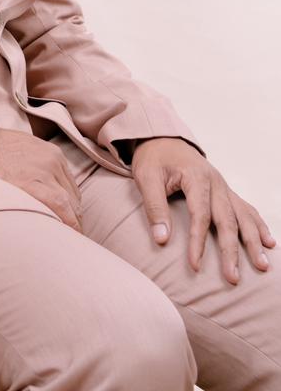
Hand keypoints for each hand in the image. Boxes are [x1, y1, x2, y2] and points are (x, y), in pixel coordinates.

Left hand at [0, 127, 81, 231]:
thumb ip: (17, 213)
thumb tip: (32, 234)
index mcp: (30, 182)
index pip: (64, 209)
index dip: (73, 227)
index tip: (75, 241)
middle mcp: (46, 168)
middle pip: (72, 202)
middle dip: (75, 221)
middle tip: (72, 236)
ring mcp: (52, 157)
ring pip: (73, 190)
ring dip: (74, 207)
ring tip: (69, 221)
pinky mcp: (53, 151)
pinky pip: (69, 176)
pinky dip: (69, 191)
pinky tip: (64, 201)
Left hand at [132, 137, 275, 284]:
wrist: (163, 138)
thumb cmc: (154, 158)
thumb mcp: (145, 177)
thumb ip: (154, 207)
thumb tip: (161, 240)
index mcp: (196, 177)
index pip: (200, 215)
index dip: (198, 241)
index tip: (195, 266)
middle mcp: (215, 182)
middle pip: (227, 220)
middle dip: (232, 250)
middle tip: (233, 277)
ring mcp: (223, 186)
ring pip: (242, 216)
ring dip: (253, 241)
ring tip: (262, 265)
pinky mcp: (225, 190)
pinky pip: (246, 208)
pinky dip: (258, 225)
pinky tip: (268, 242)